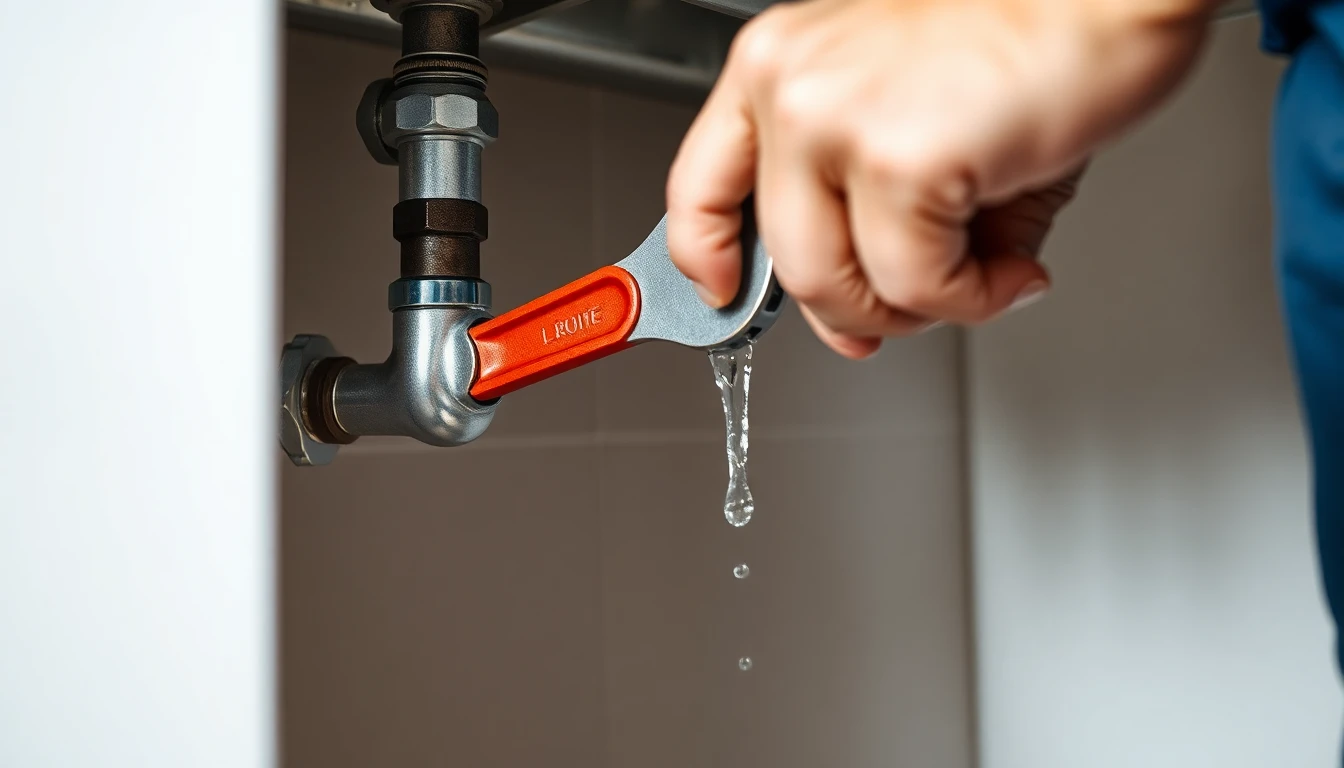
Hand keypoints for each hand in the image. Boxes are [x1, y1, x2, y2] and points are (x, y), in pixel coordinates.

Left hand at [667, 0, 1214, 357]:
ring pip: (837, 289)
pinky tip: (1013, 267)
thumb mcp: (908, 114)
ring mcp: (834, 119)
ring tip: (985, 276)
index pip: (699, 185)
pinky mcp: (896, 158)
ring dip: (921, 310)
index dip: (708, 258)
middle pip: (786, 265)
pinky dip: (975, 298)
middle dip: (859, 313)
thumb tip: (864, 315)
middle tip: (924, 307)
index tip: (726, 294)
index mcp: (781, 64)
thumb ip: (861, 213)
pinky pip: (917, 286)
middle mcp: (792, 86)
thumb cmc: (1030, 35)